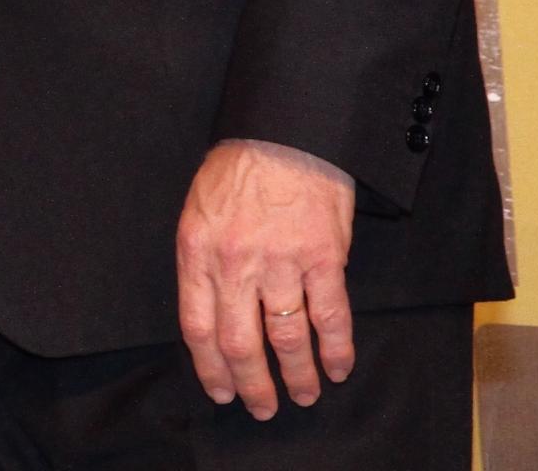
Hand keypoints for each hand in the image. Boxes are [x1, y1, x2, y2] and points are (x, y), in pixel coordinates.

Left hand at [176, 138, 357, 419]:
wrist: (283, 130)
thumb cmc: (239, 167)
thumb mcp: (198, 211)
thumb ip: (205, 262)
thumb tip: (215, 310)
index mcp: (198, 253)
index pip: (198, 328)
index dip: (210, 368)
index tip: (221, 391)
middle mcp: (235, 264)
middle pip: (240, 342)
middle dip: (252, 384)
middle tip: (263, 407)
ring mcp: (279, 262)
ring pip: (286, 336)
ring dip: (297, 375)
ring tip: (304, 395)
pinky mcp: (322, 257)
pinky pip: (330, 315)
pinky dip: (336, 348)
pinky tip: (339, 368)